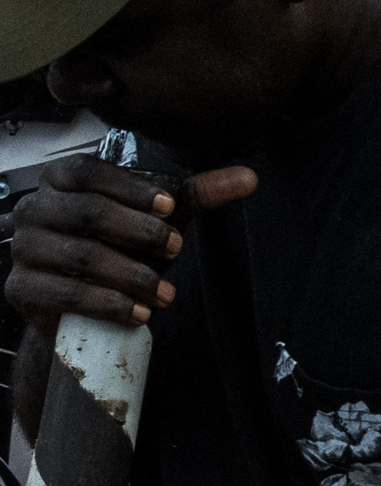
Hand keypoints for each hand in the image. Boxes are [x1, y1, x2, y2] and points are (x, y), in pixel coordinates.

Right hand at [6, 158, 259, 328]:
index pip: (90, 172)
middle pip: (88, 213)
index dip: (132, 189)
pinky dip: (108, 304)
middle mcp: (32, 208)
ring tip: (167, 293)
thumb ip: (199, 194)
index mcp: (60, 179)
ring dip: (132, 276)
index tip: (172, 209)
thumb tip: (251, 178)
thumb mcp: (161, 217)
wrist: (86, 306)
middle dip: (140, 234)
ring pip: (82, 256)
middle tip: (176, 250)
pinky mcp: (18, 288)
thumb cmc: (124, 246)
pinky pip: (65, 294)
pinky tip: (140, 313)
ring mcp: (21, 249)